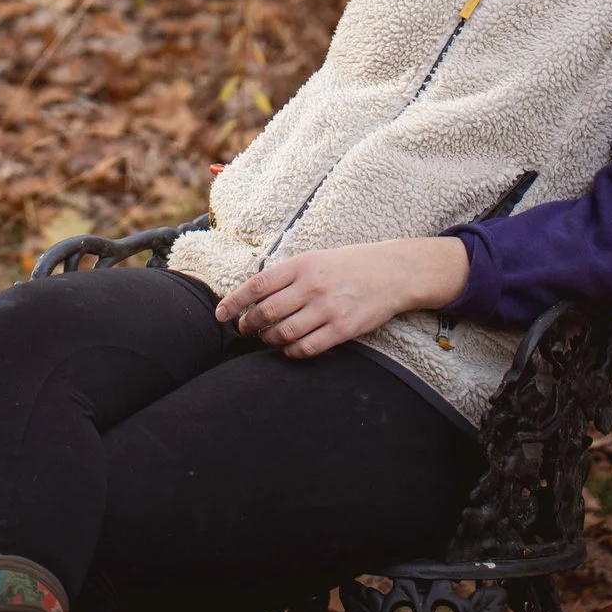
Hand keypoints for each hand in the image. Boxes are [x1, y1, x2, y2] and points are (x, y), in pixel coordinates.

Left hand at [215, 239, 470, 358]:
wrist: (391, 272)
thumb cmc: (348, 265)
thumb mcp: (315, 258)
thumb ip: (287, 275)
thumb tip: (256, 295)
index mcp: (301, 265)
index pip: (256, 286)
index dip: (234, 302)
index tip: (220, 316)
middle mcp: (311, 286)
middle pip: (266, 313)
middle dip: (249, 326)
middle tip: (245, 330)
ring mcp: (327, 308)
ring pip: (283, 333)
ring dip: (268, 340)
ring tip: (266, 340)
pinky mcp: (343, 329)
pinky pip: (308, 347)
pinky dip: (292, 352)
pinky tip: (289, 349)